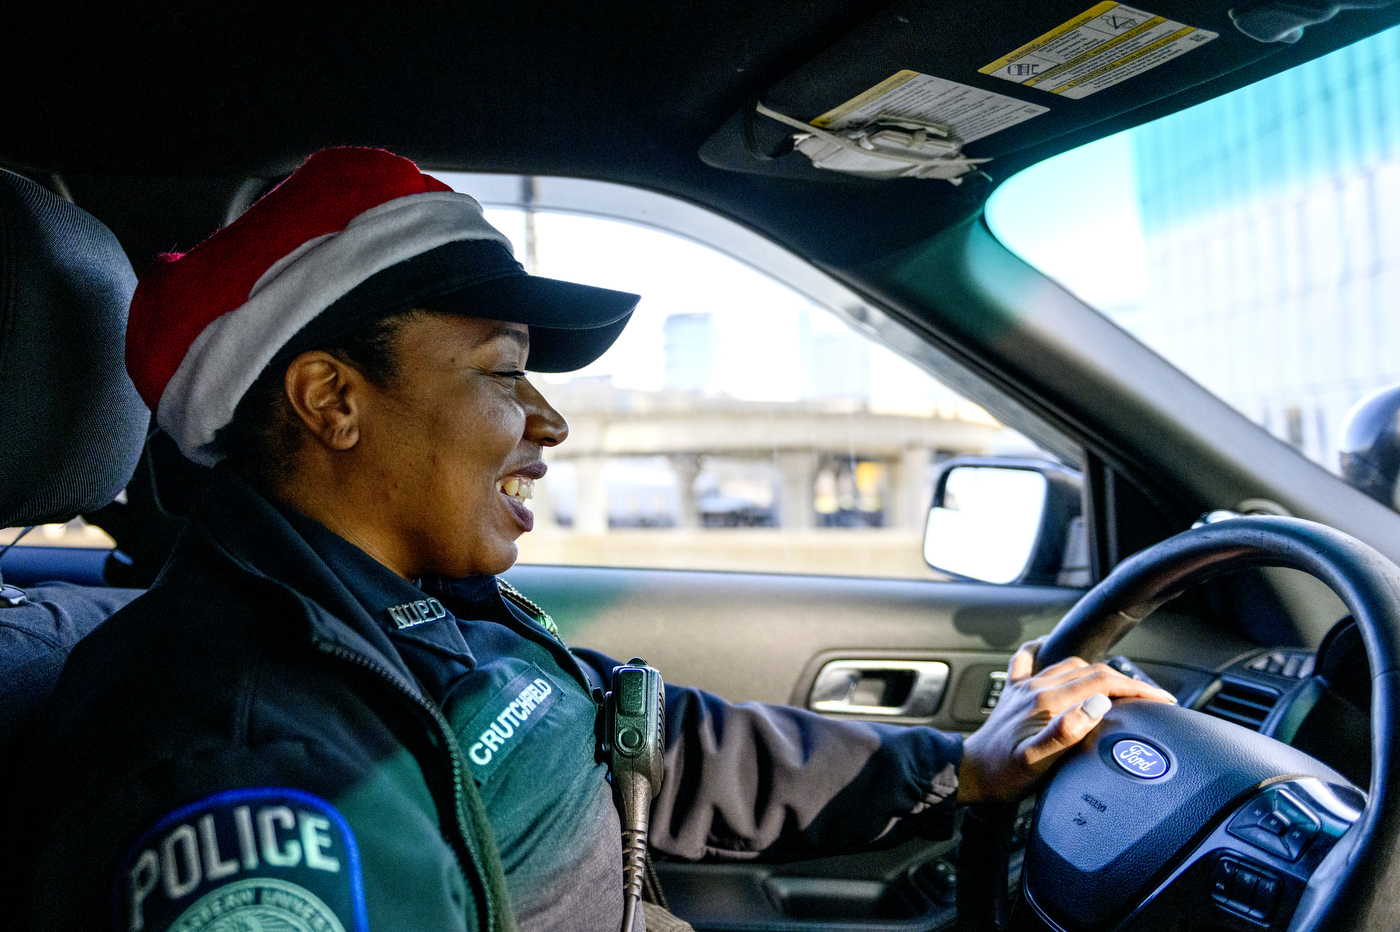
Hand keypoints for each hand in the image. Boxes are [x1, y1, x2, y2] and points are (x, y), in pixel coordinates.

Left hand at [956, 640, 1177, 804]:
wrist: (969, 774)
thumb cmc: (1004, 774)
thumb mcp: (1038, 761)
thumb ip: (1068, 731)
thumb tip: (1098, 703)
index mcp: (1048, 702)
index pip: (1102, 683)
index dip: (1137, 689)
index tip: (1161, 699)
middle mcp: (1037, 688)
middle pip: (1091, 671)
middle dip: (1125, 681)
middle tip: (1150, 697)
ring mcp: (1024, 688)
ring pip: (1068, 665)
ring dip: (1097, 671)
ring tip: (1119, 685)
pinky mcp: (1013, 693)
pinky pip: (1027, 661)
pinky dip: (1043, 652)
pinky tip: (1048, 650)